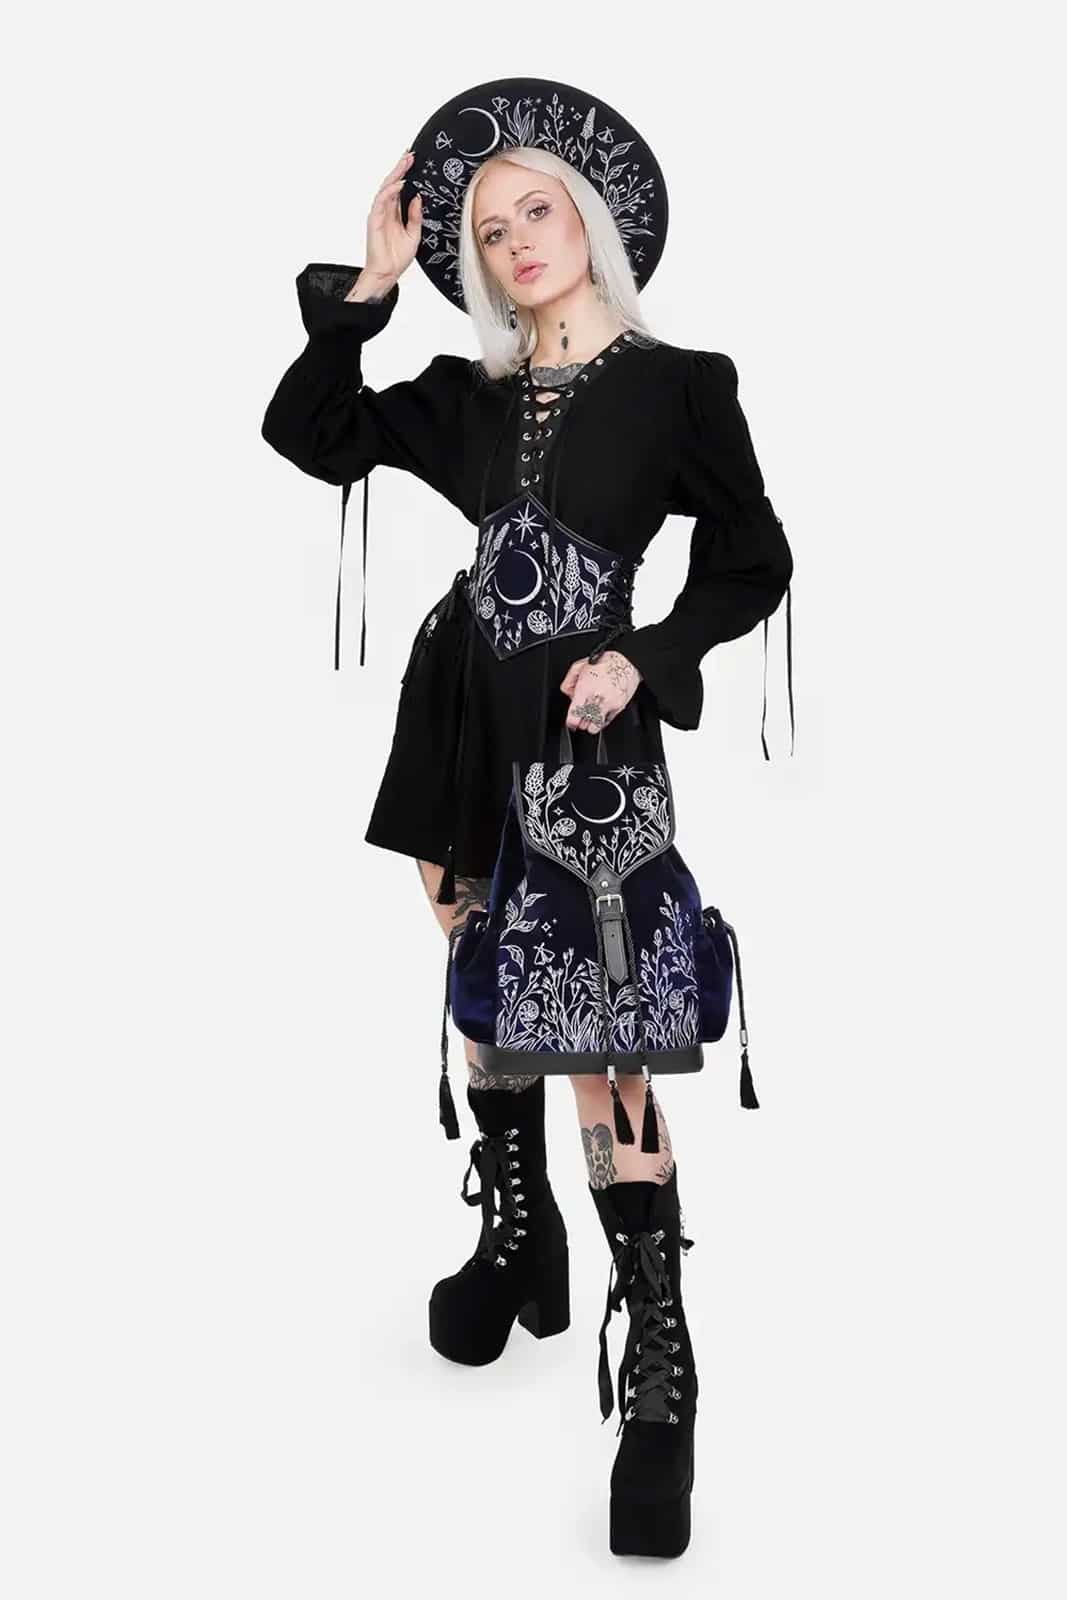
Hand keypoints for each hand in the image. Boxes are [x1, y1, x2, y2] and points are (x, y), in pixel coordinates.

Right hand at [363, 150, 422, 287]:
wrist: (388, 273)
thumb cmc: (397, 257)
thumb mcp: (414, 233)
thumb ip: (415, 215)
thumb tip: (418, 198)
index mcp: (395, 212)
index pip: (399, 188)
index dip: (405, 173)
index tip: (414, 161)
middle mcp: (386, 210)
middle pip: (392, 183)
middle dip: (401, 168)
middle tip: (410, 155)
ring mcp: (379, 214)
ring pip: (386, 188)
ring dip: (395, 174)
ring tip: (405, 163)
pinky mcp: (375, 220)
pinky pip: (381, 201)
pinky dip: (390, 191)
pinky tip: (399, 184)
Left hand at [559, 650, 641, 733]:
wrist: (626, 661)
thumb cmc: (604, 662)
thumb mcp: (579, 667)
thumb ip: (568, 682)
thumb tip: (568, 694)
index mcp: (585, 689)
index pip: (574, 717)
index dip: (571, 722)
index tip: (571, 721)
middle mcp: (597, 699)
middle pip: (584, 724)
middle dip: (580, 721)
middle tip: (581, 714)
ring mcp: (609, 705)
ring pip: (595, 727)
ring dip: (591, 724)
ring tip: (591, 714)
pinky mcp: (619, 707)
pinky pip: (607, 722)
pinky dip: (602, 720)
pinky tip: (601, 711)